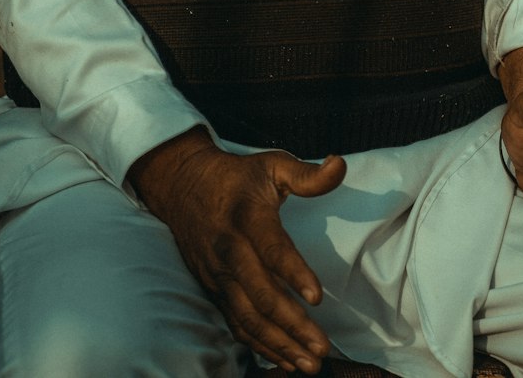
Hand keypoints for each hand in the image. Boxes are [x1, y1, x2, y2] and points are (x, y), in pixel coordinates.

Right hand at [129, 128, 345, 373]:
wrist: (183, 185)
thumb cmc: (237, 176)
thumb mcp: (272, 165)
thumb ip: (307, 175)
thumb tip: (339, 165)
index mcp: (247, 217)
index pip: (271, 248)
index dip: (294, 273)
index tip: (318, 297)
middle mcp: (229, 250)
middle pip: (260, 294)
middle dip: (292, 324)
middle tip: (322, 346)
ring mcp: (218, 274)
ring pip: (247, 317)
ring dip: (278, 344)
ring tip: (309, 364)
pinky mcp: (213, 289)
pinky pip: (235, 324)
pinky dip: (259, 346)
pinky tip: (285, 360)